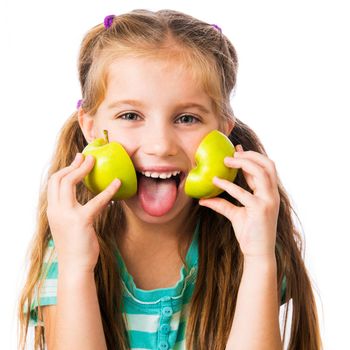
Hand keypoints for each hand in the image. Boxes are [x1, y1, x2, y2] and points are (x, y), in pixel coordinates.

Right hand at [46, 153, 120, 271]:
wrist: (75, 266)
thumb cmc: (76, 246)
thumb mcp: (69, 225)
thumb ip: (71, 211)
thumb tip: (84, 200)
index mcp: (52, 210)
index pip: (53, 183)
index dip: (65, 169)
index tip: (76, 161)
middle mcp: (55, 210)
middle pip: (58, 179)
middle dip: (72, 164)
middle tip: (86, 157)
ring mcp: (66, 215)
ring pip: (68, 183)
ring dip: (82, 169)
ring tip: (94, 161)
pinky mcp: (81, 221)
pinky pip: (96, 201)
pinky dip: (108, 190)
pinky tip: (118, 183)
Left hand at [199, 145, 279, 257]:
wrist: (258, 253)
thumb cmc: (249, 234)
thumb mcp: (235, 215)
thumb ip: (221, 204)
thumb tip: (203, 199)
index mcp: (268, 194)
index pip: (263, 169)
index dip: (250, 157)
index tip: (236, 150)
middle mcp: (272, 194)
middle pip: (268, 165)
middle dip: (250, 155)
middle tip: (232, 154)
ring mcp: (268, 201)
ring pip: (261, 172)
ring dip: (243, 163)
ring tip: (226, 161)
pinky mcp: (260, 209)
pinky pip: (243, 193)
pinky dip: (228, 185)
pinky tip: (216, 182)